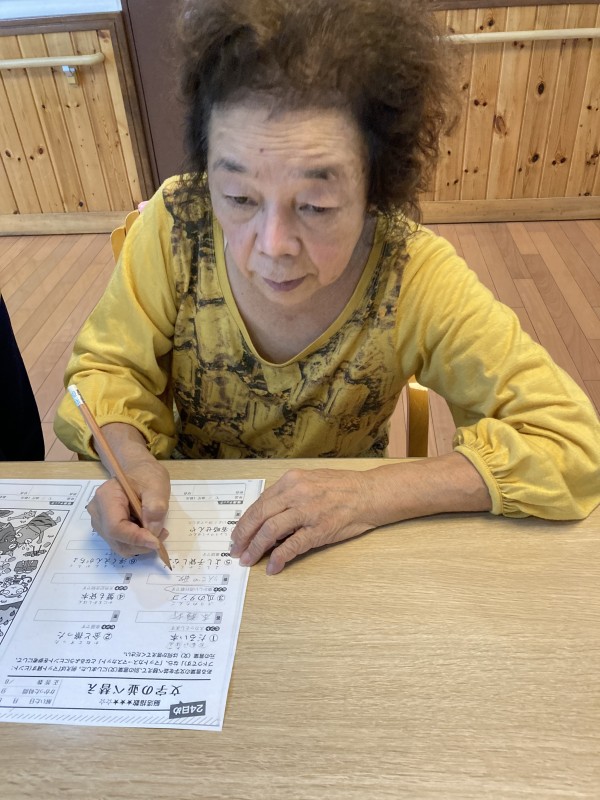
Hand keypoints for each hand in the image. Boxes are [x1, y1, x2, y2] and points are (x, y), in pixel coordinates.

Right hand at [86, 425, 170, 557]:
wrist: (137, 472)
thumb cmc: (146, 475)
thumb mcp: (157, 485)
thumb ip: (155, 507)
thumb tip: (152, 531)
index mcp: (106, 497)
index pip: (115, 527)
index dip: (136, 538)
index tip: (157, 542)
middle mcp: (98, 512)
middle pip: (117, 539)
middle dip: (141, 543)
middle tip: (162, 534)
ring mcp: (100, 522)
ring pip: (120, 545)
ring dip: (141, 545)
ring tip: (157, 530)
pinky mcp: (107, 529)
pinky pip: (122, 544)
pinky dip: (137, 543)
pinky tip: (148, 530)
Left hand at [230, 468, 378, 574]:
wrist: (370, 494)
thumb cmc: (343, 487)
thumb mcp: (310, 480)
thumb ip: (289, 495)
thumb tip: (267, 516)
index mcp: (292, 480)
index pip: (260, 502)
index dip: (245, 521)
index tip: (237, 534)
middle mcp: (296, 493)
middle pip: (259, 516)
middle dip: (243, 536)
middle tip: (236, 550)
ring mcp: (307, 512)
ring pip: (270, 531)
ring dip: (255, 548)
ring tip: (248, 560)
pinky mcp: (319, 530)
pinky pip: (292, 546)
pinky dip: (278, 558)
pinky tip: (272, 567)